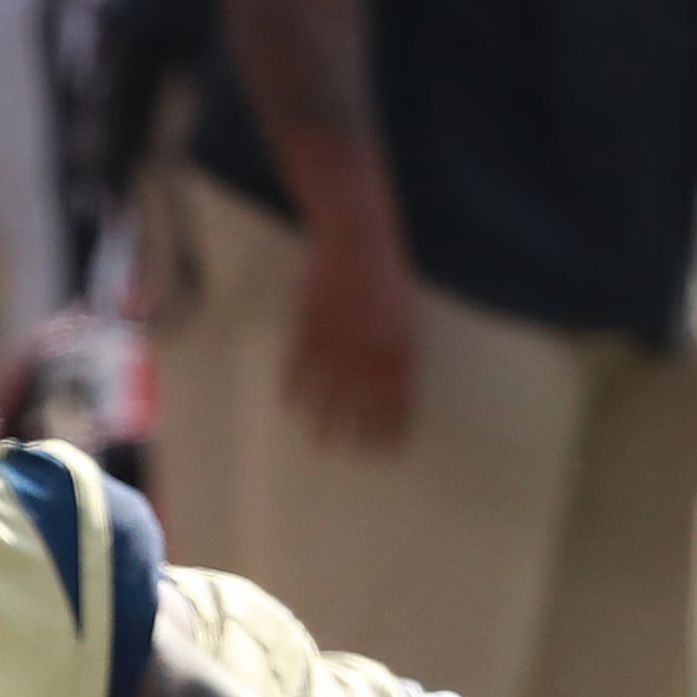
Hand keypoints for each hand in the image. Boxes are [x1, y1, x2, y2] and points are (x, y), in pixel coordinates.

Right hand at [283, 214, 418, 448]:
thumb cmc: (386, 273)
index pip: (400, 401)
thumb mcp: (406, 313)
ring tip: (320, 443)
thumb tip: (399, 386)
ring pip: (329, 396)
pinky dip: (294, 391)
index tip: (390, 452)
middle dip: (360, 436)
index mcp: (400, 347)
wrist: (357, 239)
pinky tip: (290, 405)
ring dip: (324, 423)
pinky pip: (298, 372)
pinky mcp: (309, 332)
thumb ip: (401, 350)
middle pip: (364, 407)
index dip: (394, 429)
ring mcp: (337, 344)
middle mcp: (370, 353)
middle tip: (353, 457)